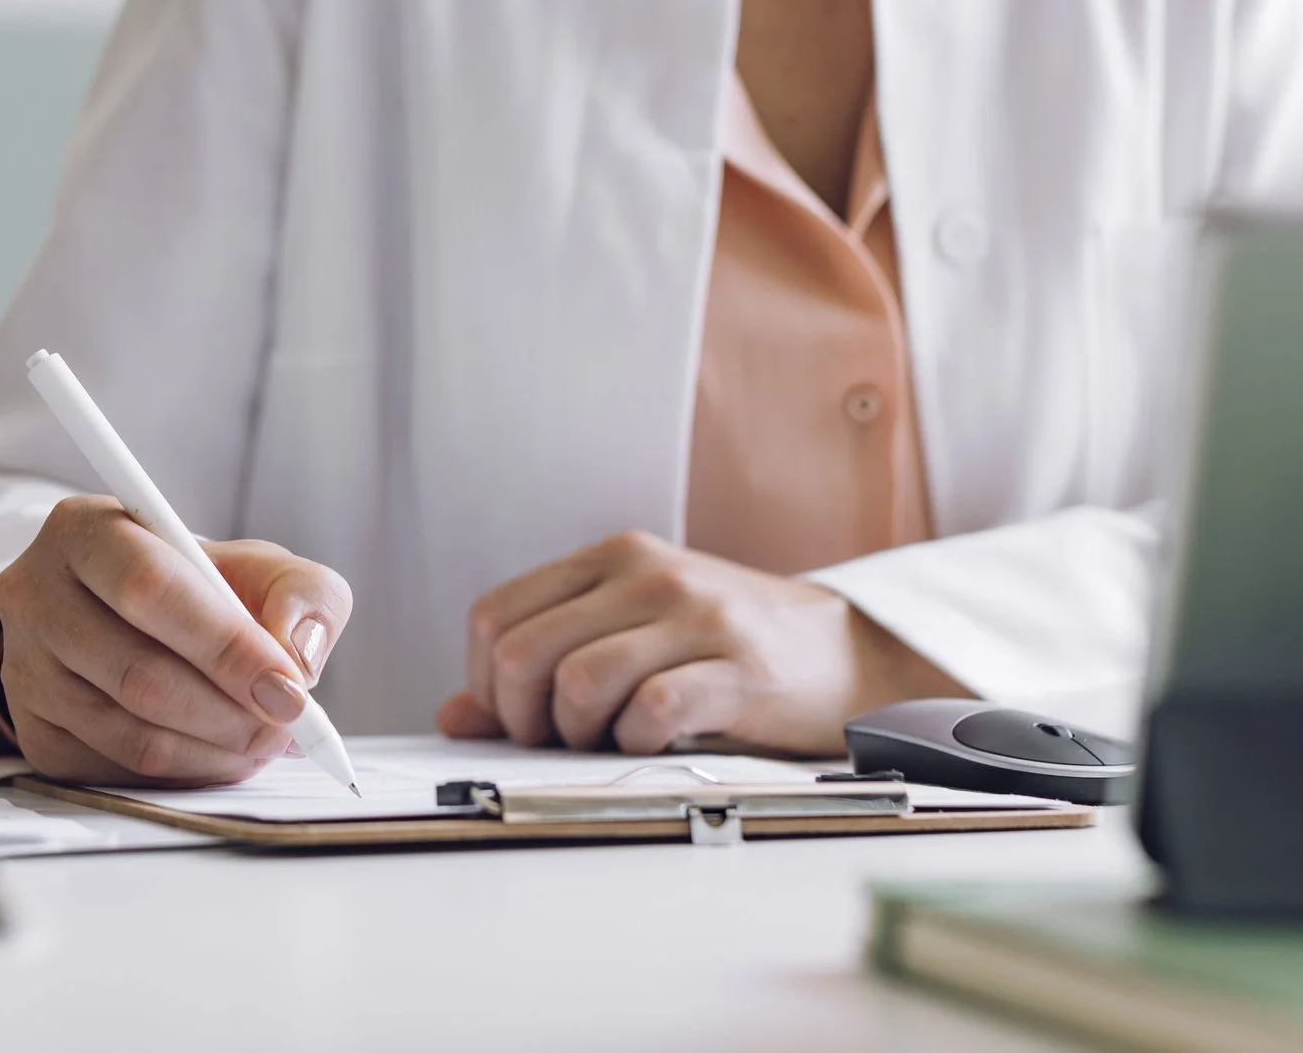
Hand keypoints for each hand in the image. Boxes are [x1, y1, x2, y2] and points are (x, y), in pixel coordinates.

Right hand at [0, 496, 352, 785]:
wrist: (131, 622)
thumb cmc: (199, 588)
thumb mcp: (259, 566)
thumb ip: (301, 594)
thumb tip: (298, 656)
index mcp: (83, 531)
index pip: (149, 589)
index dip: (225, 646)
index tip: (290, 689)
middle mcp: (35, 595)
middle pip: (138, 672)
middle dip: (229, 712)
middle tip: (285, 727)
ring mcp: (24, 668)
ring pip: (128, 733)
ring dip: (214, 751)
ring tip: (263, 742)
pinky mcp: (33, 732)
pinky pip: (116, 771)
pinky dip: (185, 773)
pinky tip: (220, 754)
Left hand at [435, 532, 958, 756]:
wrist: (846, 654)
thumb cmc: (727, 646)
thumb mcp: (631, 632)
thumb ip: (544, 663)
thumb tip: (456, 714)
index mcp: (612, 558)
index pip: (495, 616)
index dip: (488, 683)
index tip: (520, 716)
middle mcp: (648, 575)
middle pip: (524, 655)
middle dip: (524, 719)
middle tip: (560, 740)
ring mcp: (695, 618)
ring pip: (576, 683)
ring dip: (576, 735)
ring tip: (609, 740)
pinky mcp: (737, 670)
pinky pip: (649, 713)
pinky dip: (635, 744)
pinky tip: (654, 743)